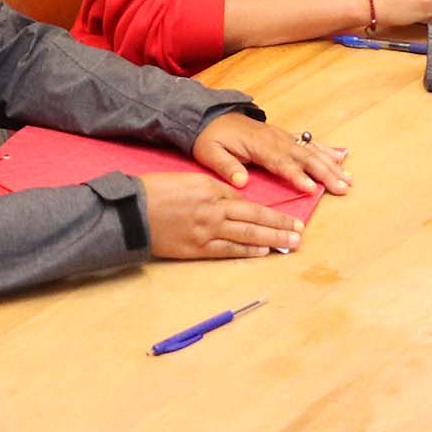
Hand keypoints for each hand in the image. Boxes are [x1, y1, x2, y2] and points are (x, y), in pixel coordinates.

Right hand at [140, 174, 302, 258]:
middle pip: (254, 218)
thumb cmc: (157, 191)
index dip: (271, 211)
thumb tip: (236, 202)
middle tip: (300, 232)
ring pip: (246, 236)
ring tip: (291, 244)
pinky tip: (263, 252)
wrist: (131, 212)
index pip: (248, 202)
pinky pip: (227, 250)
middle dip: (280, 226)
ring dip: (271, 240)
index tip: (288, 217)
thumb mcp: (190, 180)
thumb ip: (215, 190)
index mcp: (212, 190)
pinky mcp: (196, 248)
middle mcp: (213, 211)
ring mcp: (206, 232)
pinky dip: (247, 251)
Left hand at [192, 113, 351, 197]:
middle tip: (341, 188)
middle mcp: (275, 139)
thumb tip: (240, 181)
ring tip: (348, 179)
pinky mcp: (285, 136)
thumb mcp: (210, 152)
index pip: (281, 162)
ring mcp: (282, 136)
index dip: (297, 175)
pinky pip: (309, 143)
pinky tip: (340, 159)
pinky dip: (326, 151)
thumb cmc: (211, 138)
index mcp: (258, 145)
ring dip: (331, 165)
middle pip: (304, 157)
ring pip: (311, 150)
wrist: (210, 116)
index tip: (312, 188)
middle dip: (325, 173)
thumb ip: (226, 166)